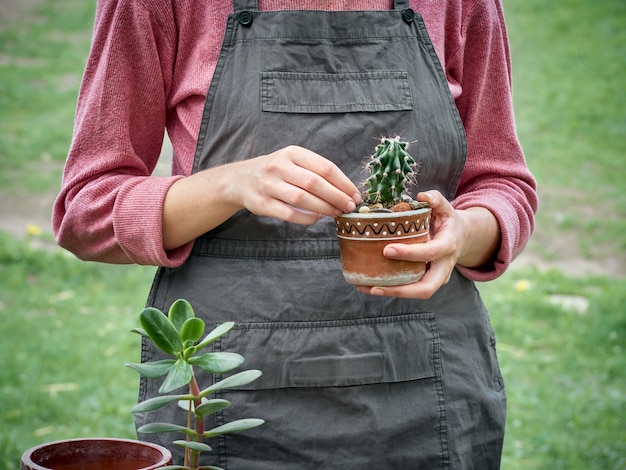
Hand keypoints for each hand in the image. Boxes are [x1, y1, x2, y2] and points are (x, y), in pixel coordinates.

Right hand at [231, 145, 361, 224]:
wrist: (241, 179)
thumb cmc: (277, 172)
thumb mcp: (294, 161)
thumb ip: (316, 172)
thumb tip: (347, 191)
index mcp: (292, 153)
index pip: (325, 167)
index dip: (344, 183)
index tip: (356, 195)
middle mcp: (279, 166)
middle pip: (314, 183)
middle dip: (337, 197)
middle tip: (349, 207)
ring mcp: (269, 185)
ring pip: (302, 198)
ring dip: (324, 208)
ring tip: (337, 213)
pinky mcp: (262, 204)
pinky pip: (288, 213)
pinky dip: (306, 218)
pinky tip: (317, 218)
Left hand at [356, 190, 499, 298]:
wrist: (460, 237)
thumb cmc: (447, 221)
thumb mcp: (445, 207)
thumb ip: (435, 199)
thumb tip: (421, 196)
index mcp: (448, 246)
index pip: (430, 253)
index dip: (410, 253)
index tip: (387, 250)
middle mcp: (444, 267)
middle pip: (426, 288)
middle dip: (401, 289)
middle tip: (375, 284)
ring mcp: (437, 278)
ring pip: (417, 293)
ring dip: (391, 293)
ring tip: (366, 288)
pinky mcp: (427, 282)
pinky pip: (410, 290)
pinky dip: (390, 289)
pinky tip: (369, 286)